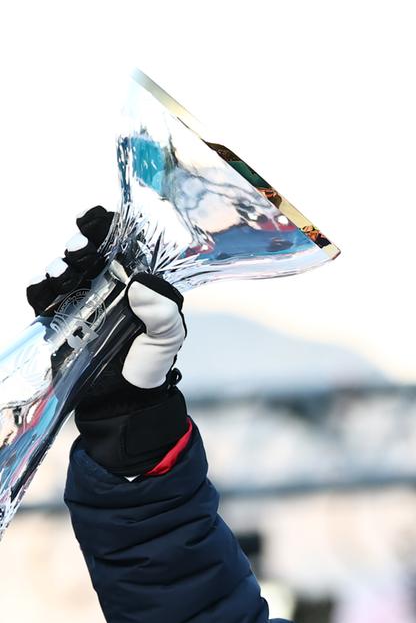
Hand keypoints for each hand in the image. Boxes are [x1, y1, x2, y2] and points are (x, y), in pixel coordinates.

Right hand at [30, 208, 188, 475]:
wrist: (124, 400)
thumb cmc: (150, 364)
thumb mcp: (167, 338)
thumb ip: (162, 313)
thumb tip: (141, 283)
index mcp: (134, 280)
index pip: (118, 242)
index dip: (104, 226)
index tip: (95, 222)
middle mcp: (104, 284)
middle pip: (85, 250)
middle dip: (79, 243)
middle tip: (80, 249)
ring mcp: (79, 299)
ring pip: (62, 270)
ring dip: (59, 266)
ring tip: (63, 273)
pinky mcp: (59, 318)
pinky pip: (43, 297)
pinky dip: (40, 290)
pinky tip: (46, 291)